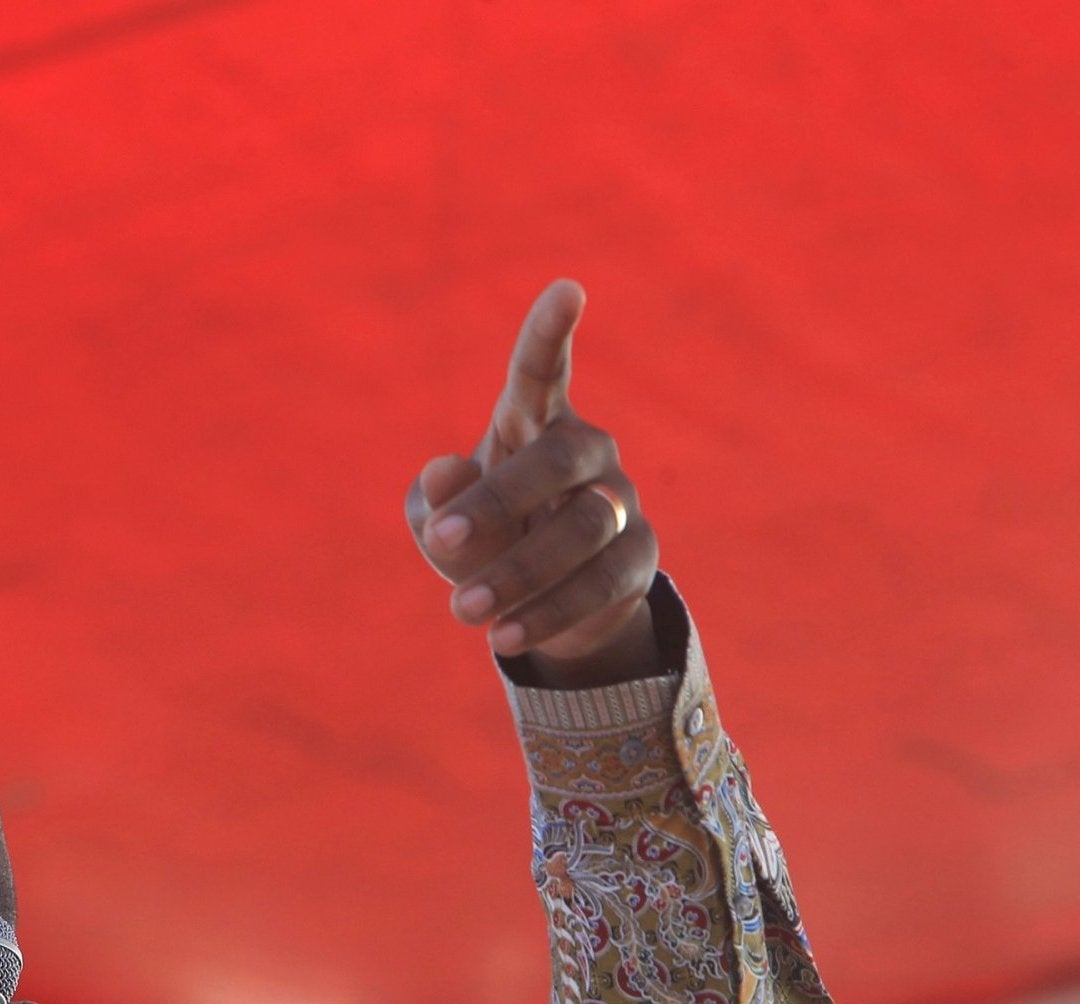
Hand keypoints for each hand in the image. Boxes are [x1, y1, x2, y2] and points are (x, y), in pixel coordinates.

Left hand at [404, 279, 661, 683]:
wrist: (542, 601)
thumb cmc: (483, 539)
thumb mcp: (444, 527)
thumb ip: (442, 504)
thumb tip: (441, 472)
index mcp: (533, 422)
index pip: (542, 370)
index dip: (551, 332)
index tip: (568, 290)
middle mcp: (586, 451)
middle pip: (559, 460)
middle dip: (498, 501)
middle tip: (442, 539)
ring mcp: (619, 501)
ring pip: (584, 528)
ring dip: (519, 572)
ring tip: (462, 611)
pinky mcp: (637, 557)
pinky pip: (599, 583)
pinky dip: (547, 611)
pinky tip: (503, 636)